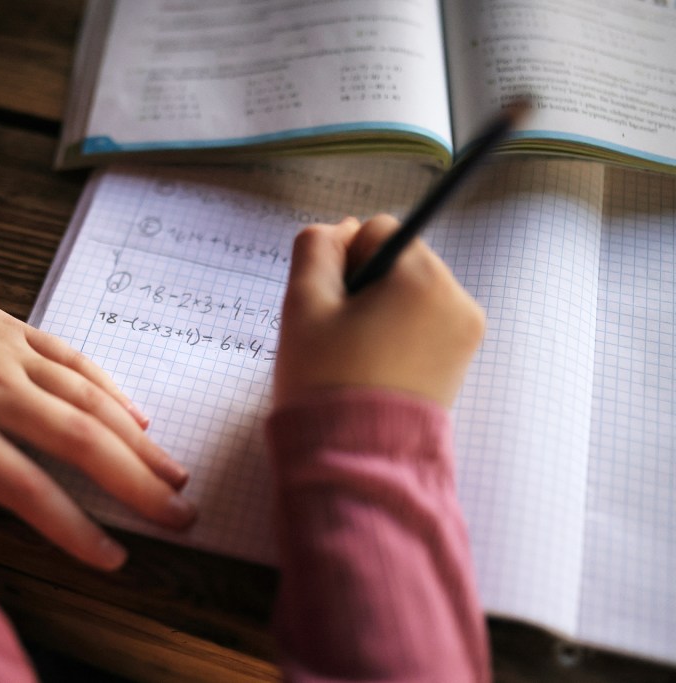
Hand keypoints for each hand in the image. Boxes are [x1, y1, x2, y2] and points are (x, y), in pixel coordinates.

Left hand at [0, 284, 194, 569]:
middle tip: (180, 515)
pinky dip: (111, 388)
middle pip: (80, 443)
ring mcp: (10, 355)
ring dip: (139, 441)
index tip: (114, 557)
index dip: (74, 529)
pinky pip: (75, 359)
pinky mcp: (17, 327)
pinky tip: (138, 417)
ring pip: (90, 401)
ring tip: (177, 474)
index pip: (28, 490)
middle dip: (137, 485)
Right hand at [274, 216, 484, 408]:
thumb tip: (343, 230)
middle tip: (341, 335)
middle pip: (398, 261)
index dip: (343, 263)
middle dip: (366, 286)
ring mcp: (465, 332)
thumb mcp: (302, 305)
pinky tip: (375, 366)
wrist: (355, 459)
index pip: (377, 230)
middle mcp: (457, 298)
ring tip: (357, 355)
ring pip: (409, 292)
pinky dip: (398, 334)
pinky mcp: (461, 360)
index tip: (333, 307)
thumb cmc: (325, 380)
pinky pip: (424, 323)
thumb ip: (315, 248)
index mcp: (423, 278)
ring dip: (380, 310)